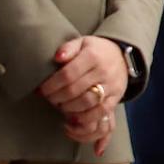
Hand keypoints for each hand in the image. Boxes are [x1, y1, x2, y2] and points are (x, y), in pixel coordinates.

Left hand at [39, 35, 125, 155]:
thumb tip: (57, 57)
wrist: (122, 57)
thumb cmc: (96, 51)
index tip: (41, 90)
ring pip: (87, 104)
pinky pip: (101, 114)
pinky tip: (73, 121)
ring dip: (69, 109)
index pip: (67, 74)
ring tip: (60, 107)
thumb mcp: (82, 43)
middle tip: (49, 99)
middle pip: (75, 91)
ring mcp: (112, 86)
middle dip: (56, 98)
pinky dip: (85, 120)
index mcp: (93, 56)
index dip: (51, 85)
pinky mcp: (116, 99)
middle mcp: (104, 71)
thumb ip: (68, 48)